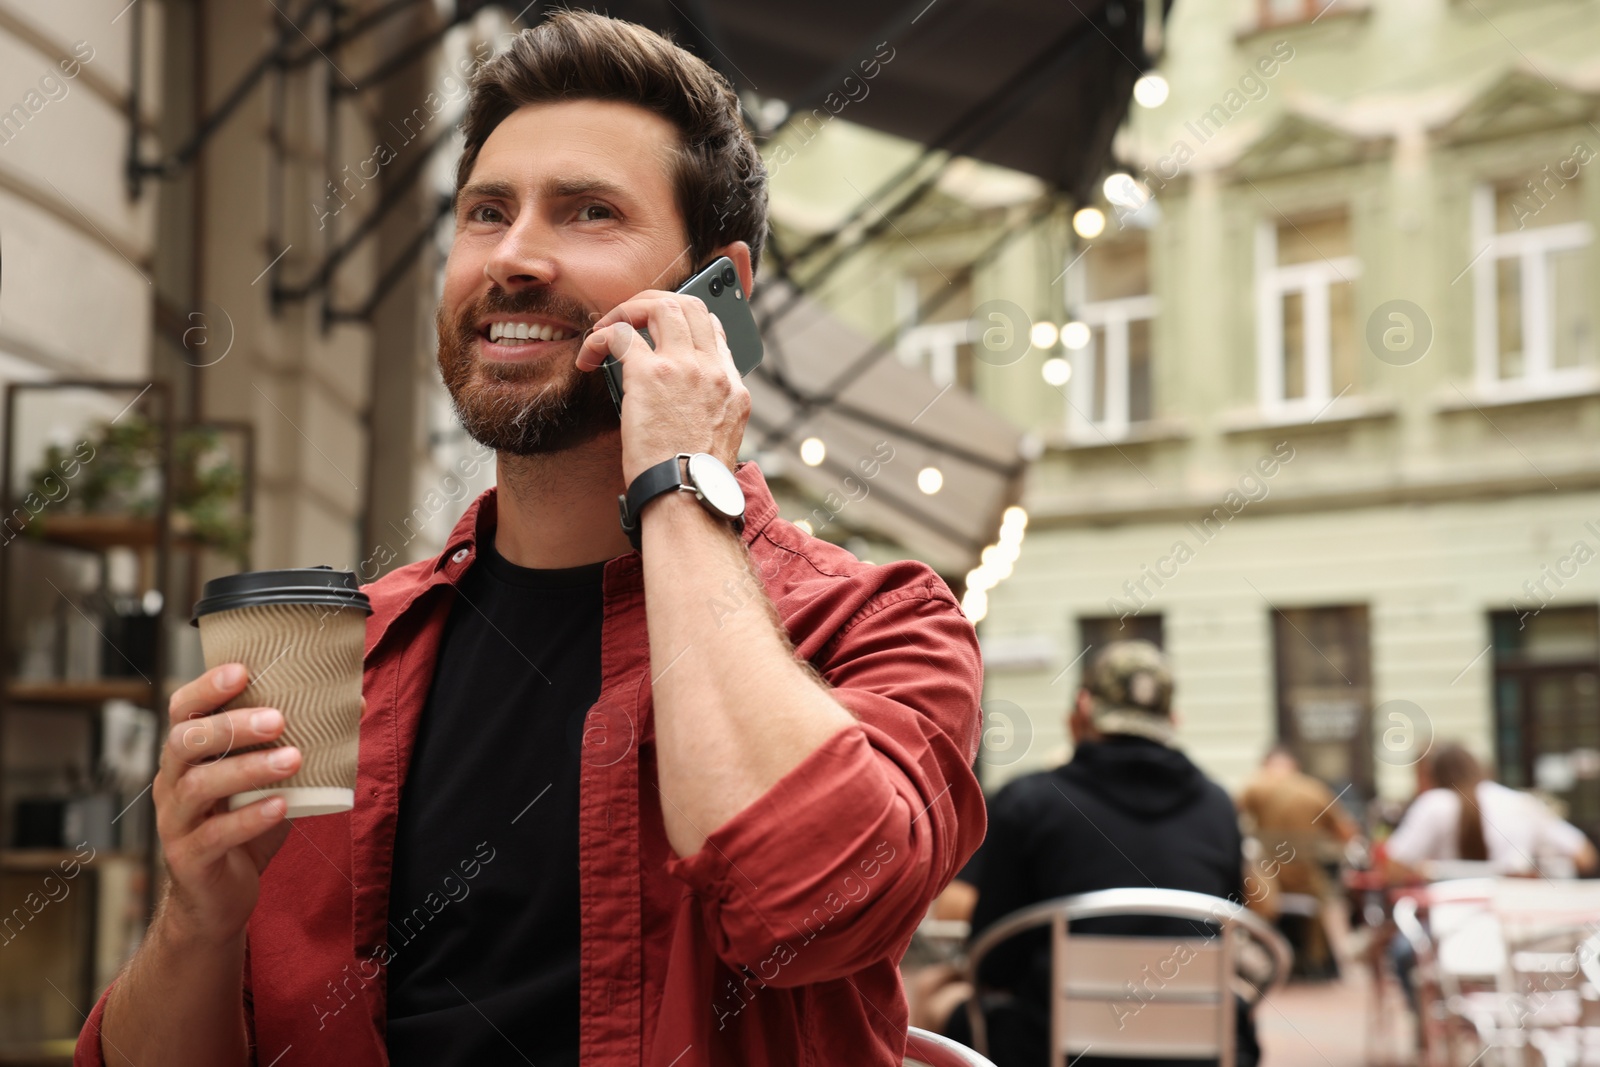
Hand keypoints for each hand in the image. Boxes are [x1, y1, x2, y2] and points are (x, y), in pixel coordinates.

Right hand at [152, 664, 302, 946]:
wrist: (220, 898)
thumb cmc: (246, 827)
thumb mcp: (270, 782)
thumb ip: (299, 743)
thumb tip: (353, 699)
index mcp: (188, 757)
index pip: (183, 710)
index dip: (206, 688)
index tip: (243, 670)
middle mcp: (172, 783)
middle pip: (185, 742)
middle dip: (231, 726)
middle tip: (278, 719)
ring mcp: (175, 822)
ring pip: (199, 786)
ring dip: (248, 769)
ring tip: (293, 759)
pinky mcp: (189, 858)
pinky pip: (214, 834)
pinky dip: (249, 817)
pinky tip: (281, 806)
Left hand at [576, 290, 749, 482]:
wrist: (687, 495)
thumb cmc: (693, 478)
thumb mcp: (720, 437)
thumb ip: (708, 406)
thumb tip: (679, 397)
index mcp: (732, 385)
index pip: (714, 329)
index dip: (685, 320)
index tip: (662, 330)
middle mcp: (713, 369)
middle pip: (690, 305)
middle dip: (654, 303)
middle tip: (630, 319)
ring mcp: (684, 367)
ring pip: (660, 306)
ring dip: (627, 310)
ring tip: (607, 329)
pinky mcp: (650, 375)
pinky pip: (620, 334)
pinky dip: (599, 337)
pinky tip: (588, 355)